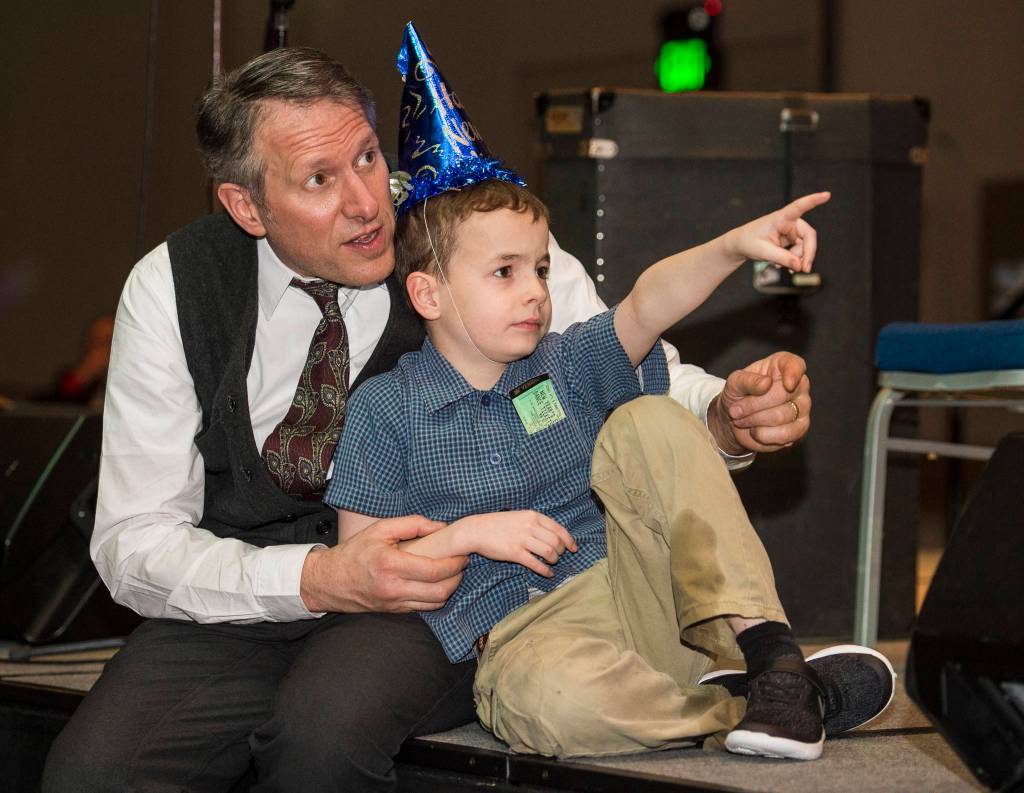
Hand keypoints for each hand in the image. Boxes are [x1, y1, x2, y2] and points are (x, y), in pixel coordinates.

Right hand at [300, 515, 465, 612]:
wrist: (329, 581)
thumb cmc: (354, 552)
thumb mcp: (380, 529)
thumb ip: (412, 524)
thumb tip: (441, 527)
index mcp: (390, 565)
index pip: (433, 570)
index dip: (454, 563)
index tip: (462, 554)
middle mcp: (394, 588)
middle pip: (440, 591)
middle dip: (457, 578)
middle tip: (462, 564)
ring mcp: (394, 603)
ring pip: (435, 603)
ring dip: (450, 589)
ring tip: (452, 573)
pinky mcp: (394, 611)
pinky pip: (424, 608)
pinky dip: (436, 598)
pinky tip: (437, 584)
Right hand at [453, 510, 576, 577]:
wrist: (477, 530)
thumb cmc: (499, 524)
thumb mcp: (520, 516)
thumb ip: (536, 523)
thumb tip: (554, 536)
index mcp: (533, 516)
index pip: (559, 529)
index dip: (569, 540)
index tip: (573, 548)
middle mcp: (530, 526)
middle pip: (556, 542)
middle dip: (561, 552)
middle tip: (558, 556)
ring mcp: (522, 539)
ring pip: (549, 552)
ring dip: (554, 560)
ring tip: (552, 563)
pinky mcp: (514, 553)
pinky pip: (535, 564)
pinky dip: (545, 570)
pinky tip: (548, 573)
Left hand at [708, 351, 810, 453]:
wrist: (734, 420)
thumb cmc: (738, 395)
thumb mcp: (734, 383)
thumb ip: (747, 380)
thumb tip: (766, 383)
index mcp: (783, 365)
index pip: (796, 365)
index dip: (793, 374)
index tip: (787, 384)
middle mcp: (799, 385)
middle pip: (782, 395)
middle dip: (752, 405)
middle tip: (735, 411)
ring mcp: (803, 407)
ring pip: (780, 416)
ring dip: (754, 421)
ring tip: (742, 420)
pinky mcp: (800, 429)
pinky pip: (785, 435)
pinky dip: (763, 435)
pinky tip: (755, 431)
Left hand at [725, 192, 830, 271]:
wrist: (740, 245)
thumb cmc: (749, 242)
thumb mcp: (764, 251)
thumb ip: (782, 258)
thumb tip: (800, 266)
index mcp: (780, 218)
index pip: (799, 207)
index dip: (813, 200)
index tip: (827, 194)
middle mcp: (789, 222)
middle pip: (808, 236)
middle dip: (808, 253)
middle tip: (804, 269)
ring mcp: (791, 231)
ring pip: (804, 246)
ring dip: (798, 259)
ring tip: (784, 268)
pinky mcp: (790, 239)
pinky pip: (799, 251)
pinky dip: (794, 260)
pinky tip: (785, 266)